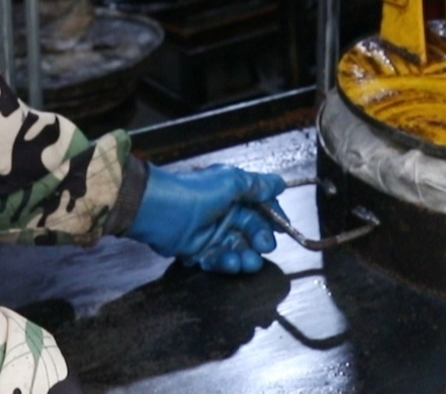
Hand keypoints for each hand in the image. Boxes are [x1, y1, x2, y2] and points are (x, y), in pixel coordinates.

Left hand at [124, 163, 284, 273]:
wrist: (160, 210)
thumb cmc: (198, 192)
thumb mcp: (231, 182)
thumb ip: (258, 186)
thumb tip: (281, 184)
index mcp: (233, 194)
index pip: (261, 207)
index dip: (274, 217)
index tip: (284, 228)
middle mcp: (225, 213)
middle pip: (252, 230)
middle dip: (261, 239)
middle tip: (264, 246)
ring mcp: (212, 234)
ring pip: (237, 248)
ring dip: (246, 255)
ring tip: (249, 261)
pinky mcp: (199, 252)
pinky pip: (218, 260)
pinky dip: (226, 262)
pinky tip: (231, 262)